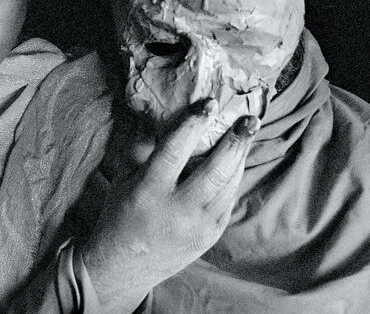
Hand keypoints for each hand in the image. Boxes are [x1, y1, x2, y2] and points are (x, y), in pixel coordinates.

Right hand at [80, 100, 259, 312]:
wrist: (124, 266)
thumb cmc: (120, 213)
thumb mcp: (123, 178)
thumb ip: (143, 149)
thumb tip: (162, 113)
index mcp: (149, 191)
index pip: (175, 151)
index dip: (194, 124)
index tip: (210, 103)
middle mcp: (177, 210)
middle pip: (214, 170)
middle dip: (235, 141)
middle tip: (248, 118)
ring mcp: (198, 226)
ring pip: (228, 185)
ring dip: (240, 156)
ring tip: (248, 132)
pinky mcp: (211, 236)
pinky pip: (228, 200)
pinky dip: (234, 177)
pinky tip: (237, 159)